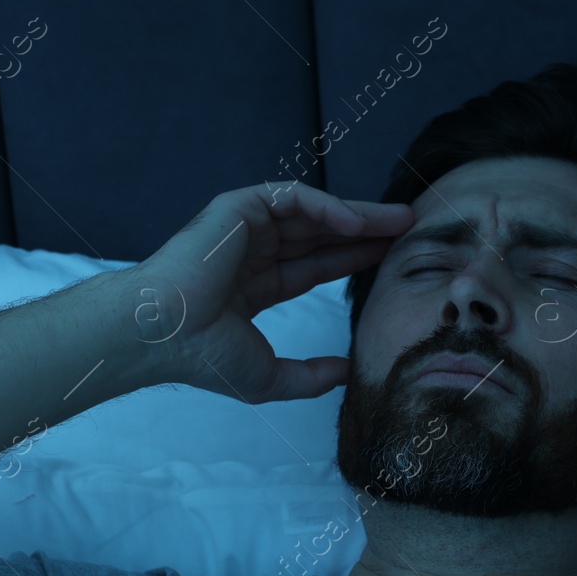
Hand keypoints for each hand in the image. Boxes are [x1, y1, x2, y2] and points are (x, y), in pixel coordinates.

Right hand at [127, 181, 413, 403]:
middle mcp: (250, 253)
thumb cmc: (205, 358)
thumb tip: (349, 372)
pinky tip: (359, 223)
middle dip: (367, 230)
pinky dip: (327, 206)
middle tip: (412, 228)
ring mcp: (243, 229)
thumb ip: (311, 376)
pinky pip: (292, 197)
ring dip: (358, 214)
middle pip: (321, 234)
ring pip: (312, 212)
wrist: (165, 335)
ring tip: (401, 221)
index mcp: (253, 286)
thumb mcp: (269, 378)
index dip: (354, 259)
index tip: (393, 258)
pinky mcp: (237, 208)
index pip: (315, 266)